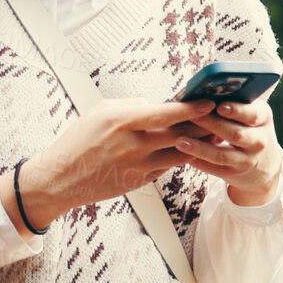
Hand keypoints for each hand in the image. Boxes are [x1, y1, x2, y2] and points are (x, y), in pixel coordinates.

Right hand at [1, 97, 216, 234]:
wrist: (62, 178)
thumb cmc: (78, 140)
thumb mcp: (101, 111)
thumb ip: (131, 106)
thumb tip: (156, 105)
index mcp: (124, 121)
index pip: (167, 113)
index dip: (192, 108)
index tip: (209, 101)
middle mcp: (134, 145)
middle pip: (180, 135)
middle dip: (203, 126)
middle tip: (220, 117)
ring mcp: (138, 165)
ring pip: (179, 154)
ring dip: (198, 144)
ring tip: (213, 133)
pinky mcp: (140, 181)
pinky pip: (166, 167)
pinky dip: (179, 158)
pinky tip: (189, 150)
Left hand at [170, 97, 282, 205]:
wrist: (263, 164)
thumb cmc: (250, 128)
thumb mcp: (252, 114)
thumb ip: (235, 103)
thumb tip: (204, 91)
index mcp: (264, 119)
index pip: (252, 114)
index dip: (236, 110)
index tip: (219, 105)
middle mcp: (259, 141)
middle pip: (235, 133)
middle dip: (212, 124)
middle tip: (192, 116)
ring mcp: (247, 160)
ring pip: (222, 155)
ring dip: (200, 148)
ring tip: (180, 140)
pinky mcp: (235, 174)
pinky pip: (215, 169)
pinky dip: (199, 162)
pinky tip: (183, 155)